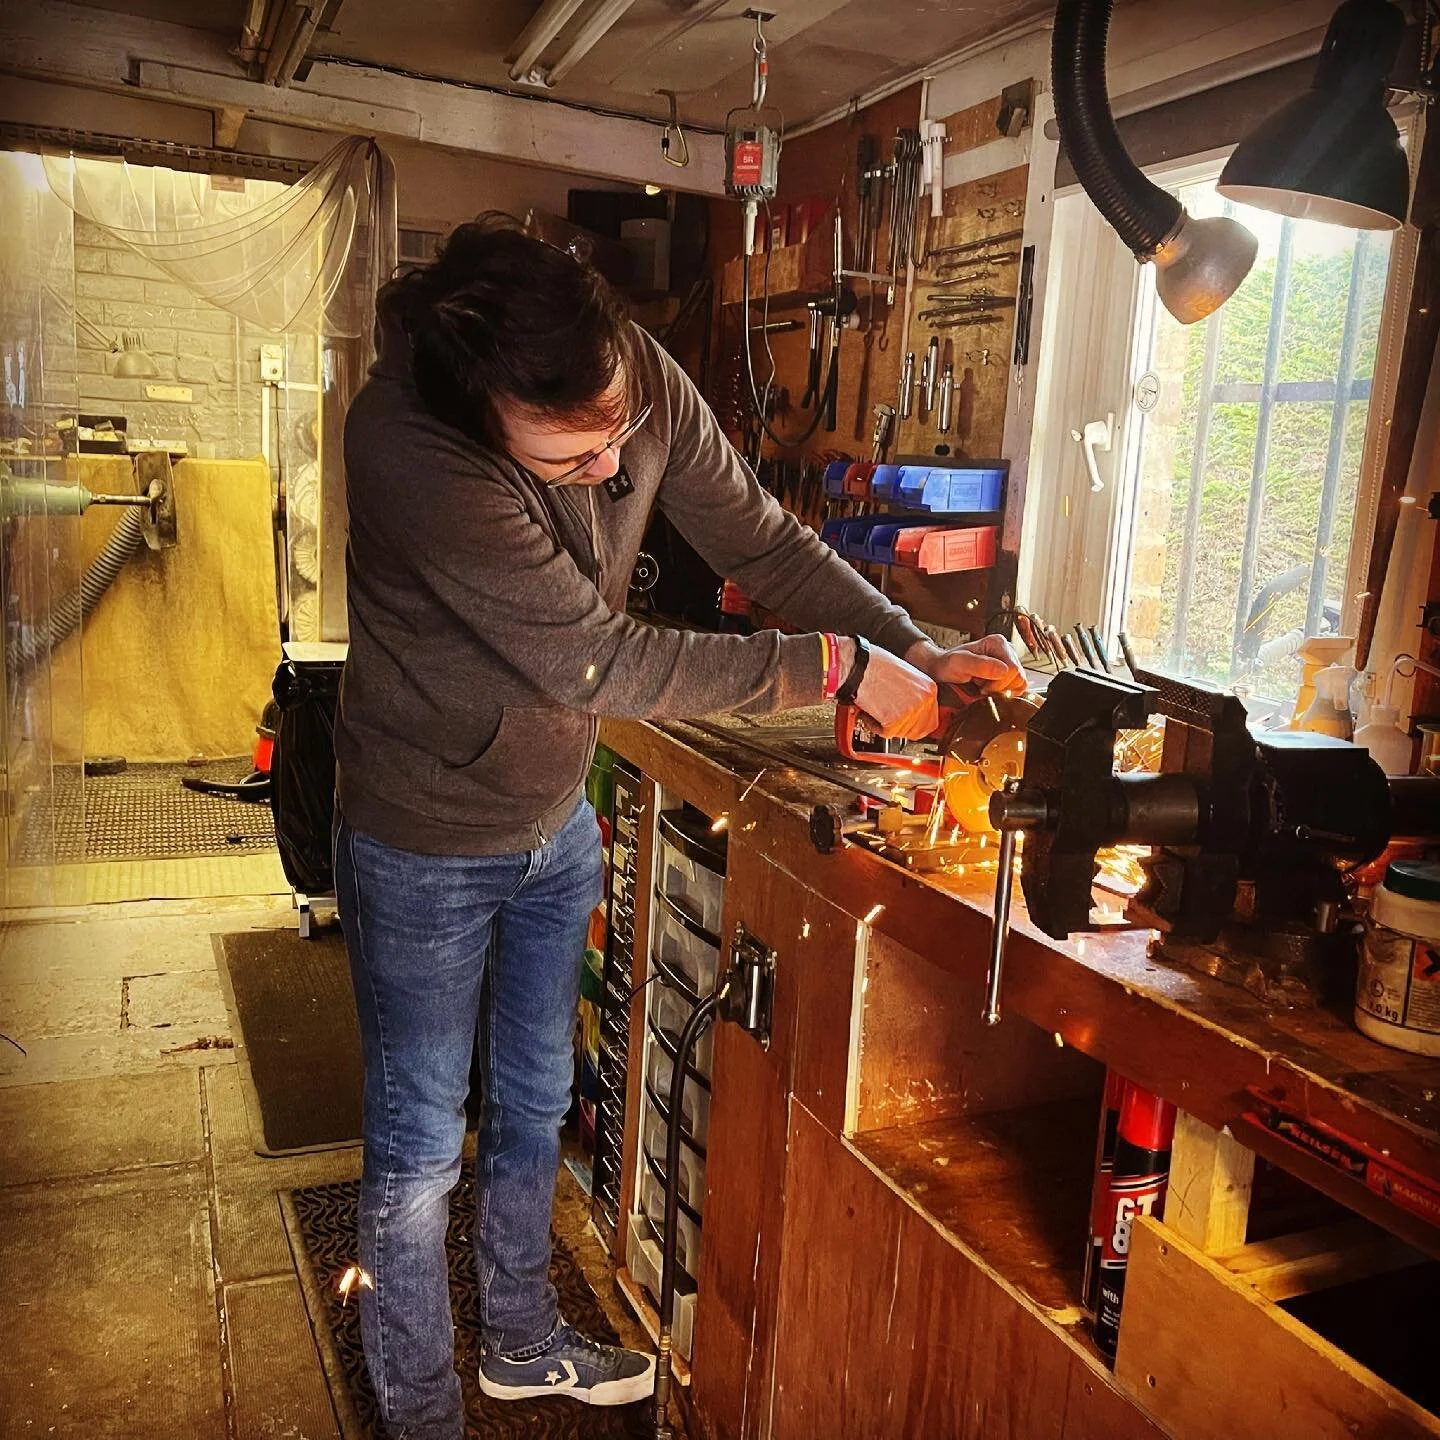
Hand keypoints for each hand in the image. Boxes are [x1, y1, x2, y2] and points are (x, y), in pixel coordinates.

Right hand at [840, 639, 938, 738]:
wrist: (858, 665)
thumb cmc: (875, 665)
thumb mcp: (905, 675)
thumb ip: (914, 694)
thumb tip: (910, 709)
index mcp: (929, 689)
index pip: (930, 720)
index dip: (915, 725)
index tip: (905, 724)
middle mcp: (924, 700)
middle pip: (918, 731)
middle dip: (901, 728)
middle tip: (888, 719)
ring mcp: (911, 711)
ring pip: (900, 733)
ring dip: (886, 725)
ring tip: (876, 709)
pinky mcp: (895, 720)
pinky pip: (885, 733)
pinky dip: (875, 725)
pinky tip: (870, 711)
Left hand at [906, 634, 1025, 695]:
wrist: (942, 670)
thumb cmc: (948, 665)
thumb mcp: (958, 663)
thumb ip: (980, 665)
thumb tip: (1003, 670)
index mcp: (998, 643)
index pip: (1012, 669)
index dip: (998, 683)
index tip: (980, 684)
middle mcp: (1008, 650)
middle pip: (1018, 677)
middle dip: (999, 687)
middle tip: (982, 686)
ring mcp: (1010, 662)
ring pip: (1020, 684)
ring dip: (1002, 690)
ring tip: (985, 686)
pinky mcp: (1010, 674)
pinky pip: (1018, 688)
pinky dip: (1005, 693)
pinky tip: (991, 689)